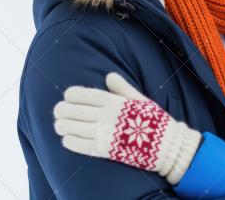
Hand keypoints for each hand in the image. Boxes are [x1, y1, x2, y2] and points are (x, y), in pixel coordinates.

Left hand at [53, 73, 200, 184]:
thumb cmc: (155, 120)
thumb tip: (109, 75)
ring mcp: (105, 133)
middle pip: (75, 111)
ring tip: (59, 125)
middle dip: (62, 110)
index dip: (72, 94)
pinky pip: (80, 145)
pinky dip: (70, 141)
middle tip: (58, 111)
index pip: (86, 95)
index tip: (67, 95)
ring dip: (62, 126)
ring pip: (73, 128)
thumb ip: (122, 88)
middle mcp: (107, 116)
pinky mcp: (105, 150)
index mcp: (115, 102)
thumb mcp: (140, 99)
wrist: (166, 145)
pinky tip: (67, 139)